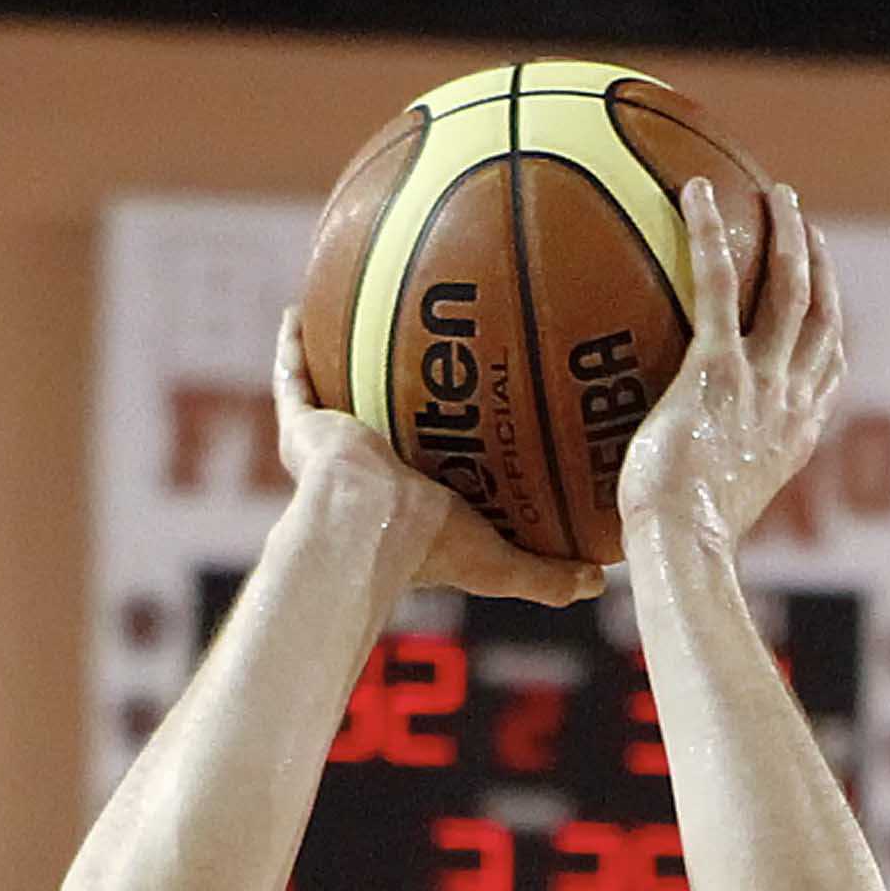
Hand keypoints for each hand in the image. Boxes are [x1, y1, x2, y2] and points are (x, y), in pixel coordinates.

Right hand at [269, 312, 602, 606]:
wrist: (367, 528)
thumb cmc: (428, 547)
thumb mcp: (500, 561)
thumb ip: (546, 573)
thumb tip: (597, 580)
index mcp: (404, 503)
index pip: (425, 468)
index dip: (441, 441)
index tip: (463, 411)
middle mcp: (363, 474)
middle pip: (377, 424)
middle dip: (390, 395)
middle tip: (418, 354)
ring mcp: (330, 448)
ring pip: (331, 396)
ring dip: (338, 362)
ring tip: (353, 317)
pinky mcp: (301, 430)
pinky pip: (291, 379)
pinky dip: (291, 347)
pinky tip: (297, 310)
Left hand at [613, 178, 846, 552]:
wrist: (684, 547)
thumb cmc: (678, 549)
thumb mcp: (703, 516)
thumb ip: (697, 488)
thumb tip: (654, 499)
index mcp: (793, 435)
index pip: (827, 370)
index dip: (830, 328)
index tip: (825, 298)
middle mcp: (790, 400)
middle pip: (822, 315)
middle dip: (821, 264)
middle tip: (806, 225)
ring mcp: (762, 380)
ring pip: (793, 287)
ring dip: (790, 234)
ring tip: (776, 196)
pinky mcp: (719, 367)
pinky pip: (719, 283)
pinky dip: (711, 233)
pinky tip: (693, 193)